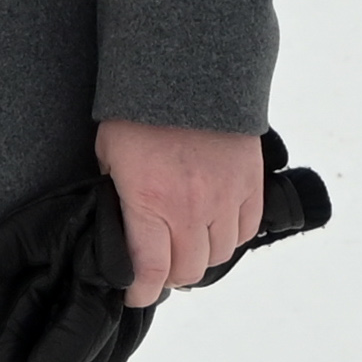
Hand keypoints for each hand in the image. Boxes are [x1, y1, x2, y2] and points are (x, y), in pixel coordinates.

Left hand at [94, 118, 262, 307]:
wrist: (188, 68)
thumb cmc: (140, 112)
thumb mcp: (110, 156)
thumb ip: (118, 197)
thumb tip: (121, 229)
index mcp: (150, 202)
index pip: (150, 274)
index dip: (140, 292)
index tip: (135, 293)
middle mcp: (190, 207)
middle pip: (188, 271)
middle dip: (170, 275)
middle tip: (160, 263)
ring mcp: (225, 196)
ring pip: (219, 254)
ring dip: (201, 255)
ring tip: (187, 241)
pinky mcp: (250, 182)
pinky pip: (245, 230)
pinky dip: (230, 235)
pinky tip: (214, 224)